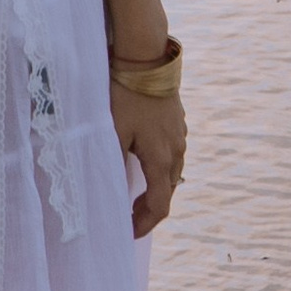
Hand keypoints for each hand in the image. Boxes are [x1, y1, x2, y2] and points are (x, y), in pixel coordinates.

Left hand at [112, 85, 185, 238]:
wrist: (145, 58)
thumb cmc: (125, 96)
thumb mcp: (112, 133)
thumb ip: (113, 164)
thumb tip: (111, 191)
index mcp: (161, 159)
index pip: (160, 206)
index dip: (145, 225)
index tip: (128, 232)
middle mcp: (176, 151)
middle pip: (168, 192)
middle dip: (149, 209)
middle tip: (127, 216)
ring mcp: (179, 135)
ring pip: (171, 173)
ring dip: (155, 187)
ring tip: (134, 193)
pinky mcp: (177, 122)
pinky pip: (172, 154)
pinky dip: (159, 168)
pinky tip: (142, 160)